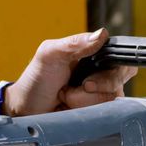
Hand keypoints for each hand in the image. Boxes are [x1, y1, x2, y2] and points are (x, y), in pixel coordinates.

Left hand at [3, 29, 138, 115]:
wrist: (26, 110)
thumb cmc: (36, 80)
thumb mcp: (50, 54)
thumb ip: (74, 42)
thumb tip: (101, 34)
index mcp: (92, 53)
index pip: (119, 55)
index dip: (115, 65)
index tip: (95, 74)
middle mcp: (100, 72)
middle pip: (119, 77)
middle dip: (98, 84)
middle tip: (81, 85)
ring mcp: (100, 93)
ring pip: (111, 96)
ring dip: (85, 99)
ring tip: (67, 95)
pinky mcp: (97, 111)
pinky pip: (104, 112)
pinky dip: (85, 109)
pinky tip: (72, 106)